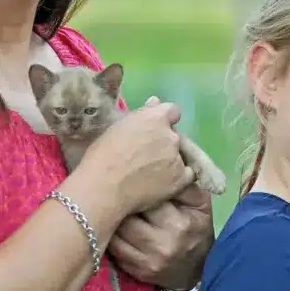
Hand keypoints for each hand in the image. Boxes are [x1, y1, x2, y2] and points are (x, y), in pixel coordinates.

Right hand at [74, 100, 194, 214]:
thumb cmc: (102, 156)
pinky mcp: (180, 178)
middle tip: (147, 156)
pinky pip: (187, 175)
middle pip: (174, 136)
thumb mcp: (116, 128)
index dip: (164, 120)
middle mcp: (170, 135)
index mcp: (155, 118)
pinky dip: (179, 177)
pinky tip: (164, 184)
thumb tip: (154, 102)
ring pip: (179, 155)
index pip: (172, 111)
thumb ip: (140, 115)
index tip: (154, 129)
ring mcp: (177, 157)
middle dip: (164, 143)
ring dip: (170, 160)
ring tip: (152, 174)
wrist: (104, 188)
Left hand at [108, 183, 214, 289]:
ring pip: (116, 232)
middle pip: (127, 216)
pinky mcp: (136, 271)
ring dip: (110, 218)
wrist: (199, 266)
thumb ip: (183, 183)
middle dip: (119, 201)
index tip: (130, 177)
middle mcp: (162, 244)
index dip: (136, 186)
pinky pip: (114, 249)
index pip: (148, 198)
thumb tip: (161, 166)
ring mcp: (147, 261)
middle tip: (113, 188)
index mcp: (180, 224)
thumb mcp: (199, 202)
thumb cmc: (197, 226)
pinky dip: (111, 235)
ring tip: (109, 205)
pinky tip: (111, 224)